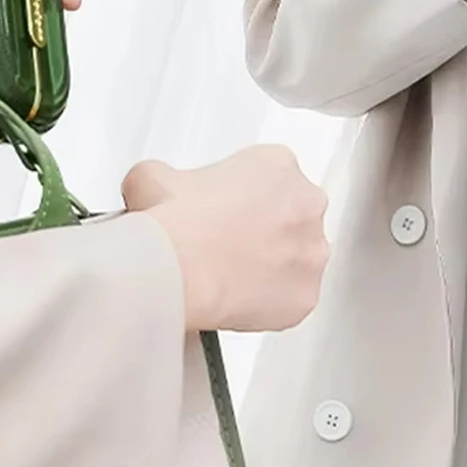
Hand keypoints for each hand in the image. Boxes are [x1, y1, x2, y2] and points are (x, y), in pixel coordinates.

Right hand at [122, 145, 329, 332]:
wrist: (179, 271)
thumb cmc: (175, 223)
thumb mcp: (154, 176)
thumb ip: (167, 176)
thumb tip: (156, 187)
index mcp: (277, 166)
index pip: (271, 177)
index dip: (243, 196)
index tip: (226, 210)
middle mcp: (306, 204)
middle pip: (293, 215)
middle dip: (265, 228)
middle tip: (229, 242)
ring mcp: (312, 252)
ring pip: (298, 258)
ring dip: (273, 264)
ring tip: (231, 273)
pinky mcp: (306, 295)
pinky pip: (293, 298)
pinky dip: (270, 301)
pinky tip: (239, 297)